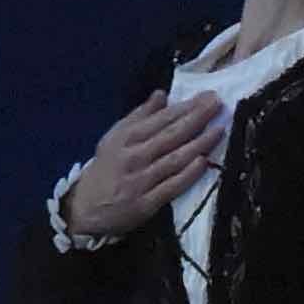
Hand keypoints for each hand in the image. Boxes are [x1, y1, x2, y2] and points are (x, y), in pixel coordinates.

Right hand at [61, 86, 228, 239]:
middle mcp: (134, 156)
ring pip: (175, 159)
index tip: (208, 96)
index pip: (161, 119)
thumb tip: (162, 94)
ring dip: (199, 143)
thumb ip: (140, 116)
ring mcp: (141, 180)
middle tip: (218, 104)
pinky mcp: (146, 203)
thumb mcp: (115, 137)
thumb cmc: (106, 169)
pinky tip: (203, 162)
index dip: (186, 107)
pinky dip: (187, 174)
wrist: (84, 209)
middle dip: (197, 118)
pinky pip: (171, 186)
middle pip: (170, 135)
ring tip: (219, 130)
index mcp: (126, 137)